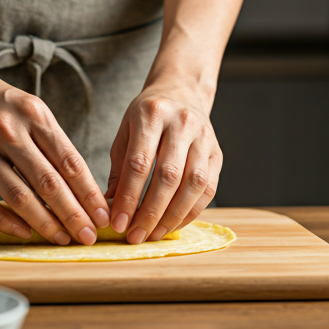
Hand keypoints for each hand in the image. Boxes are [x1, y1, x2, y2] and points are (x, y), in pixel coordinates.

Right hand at [0, 65, 109, 244]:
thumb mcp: (31, 109)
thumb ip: (53, 143)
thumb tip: (80, 186)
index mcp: (34, 115)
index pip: (70, 162)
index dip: (89, 194)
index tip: (103, 216)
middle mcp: (7, 131)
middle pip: (48, 183)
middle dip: (73, 215)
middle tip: (88, 237)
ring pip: (18, 196)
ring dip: (44, 223)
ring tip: (61, 239)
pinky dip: (5, 222)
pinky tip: (24, 233)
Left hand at [105, 85, 221, 243]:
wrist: (181, 92)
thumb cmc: (147, 117)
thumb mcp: (125, 133)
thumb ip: (119, 169)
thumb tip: (111, 207)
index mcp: (152, 115)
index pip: (139, 163)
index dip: (129, 198)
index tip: (118, 223)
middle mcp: (182, 124)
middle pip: (168, 176)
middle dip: (150, 212)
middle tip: (135, 236)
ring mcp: (204, 138)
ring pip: (193, 185)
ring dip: (173, 216)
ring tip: (154, 235)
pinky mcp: (217, 153)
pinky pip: (209, 189)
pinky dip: (192, 212)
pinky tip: (174, 224)